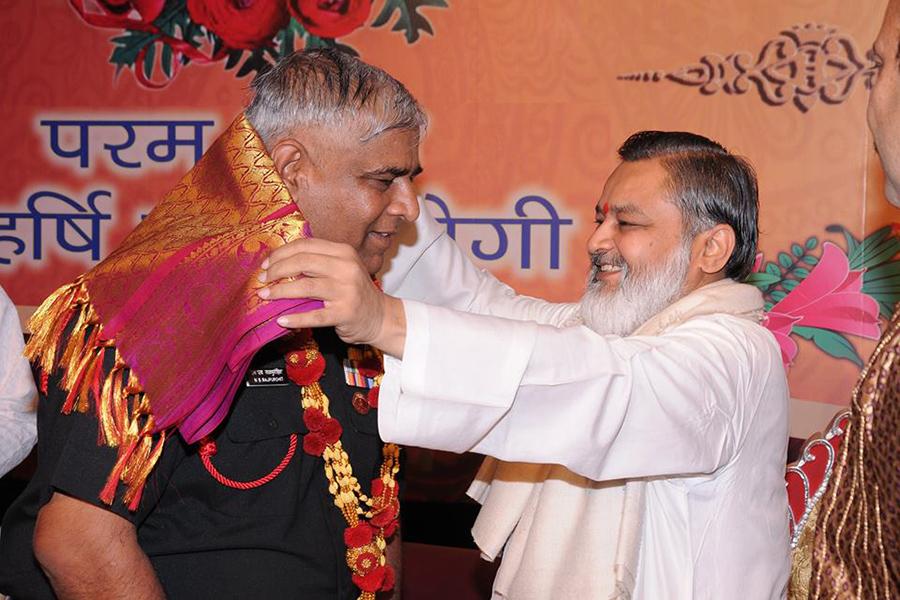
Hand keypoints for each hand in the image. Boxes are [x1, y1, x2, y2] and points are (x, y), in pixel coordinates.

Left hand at [259, 238, 406, 355]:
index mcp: (343, 252)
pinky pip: (314, 316)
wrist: (380, 316)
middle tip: (263, 280)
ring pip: (305, 287)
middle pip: (302, 262)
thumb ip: (317, 262)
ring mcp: (347, 291)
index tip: (266, 264)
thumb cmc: (354, 292)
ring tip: (265, 296)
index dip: (281, 253)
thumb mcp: (341, 268)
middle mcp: (346, 268)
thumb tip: (278, 263)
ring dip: (280, 291)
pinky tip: (281, 320)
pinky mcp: (345, 313)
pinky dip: (295, 319)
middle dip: (276, 270)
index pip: (305, 245)